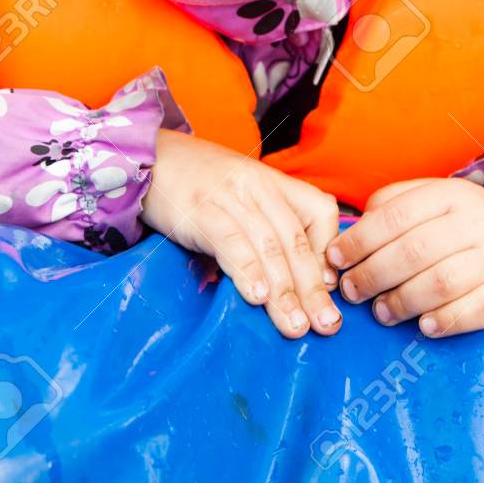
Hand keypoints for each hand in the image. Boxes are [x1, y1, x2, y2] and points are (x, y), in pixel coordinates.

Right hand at [141, 129, 342, 338]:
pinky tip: (256, 297)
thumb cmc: (200, 182)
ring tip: (295, 326)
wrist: (151, 156)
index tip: (332, 289)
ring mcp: (230, 196)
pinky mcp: (200, 210)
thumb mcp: (243, 195)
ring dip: (284, 291)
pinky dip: (245, 270)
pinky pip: (230, 241)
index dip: (329, 251)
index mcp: (274, 182)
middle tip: (327, 325)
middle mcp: (258, 186)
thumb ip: (266, 227)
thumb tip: (289, 281)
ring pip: (268, 246)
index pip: (320, 209)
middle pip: (296, 239)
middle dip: (313, 287)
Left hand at [326, 177, 483, 338]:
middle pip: (415, 251)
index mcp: (450, 194)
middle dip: (374, 275)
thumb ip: (390, 207)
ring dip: (404, 302)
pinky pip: (477, 310)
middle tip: (353, 292)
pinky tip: (424, 327)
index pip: (397, 215)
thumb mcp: (431, 199)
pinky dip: (447, 321)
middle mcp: (475, 222)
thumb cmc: (460, 224)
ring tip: (382, 312)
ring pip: (442, 282)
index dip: (361, 239)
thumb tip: (348, 235)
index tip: (336, 259)